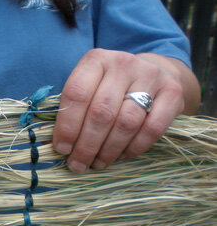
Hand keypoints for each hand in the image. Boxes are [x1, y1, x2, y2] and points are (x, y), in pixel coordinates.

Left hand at [53, 49, 198, 172]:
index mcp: (96, 60)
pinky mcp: (172, 93)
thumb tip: (52, 145)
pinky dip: (134, 148)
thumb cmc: (108, 87)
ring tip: (97, 164)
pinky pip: (152, 128)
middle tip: (77, 165)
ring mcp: (150, 76)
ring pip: (126, 123)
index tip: (62, 149)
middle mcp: (123, 63)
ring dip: (108, 150)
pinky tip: (122, 156)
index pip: (76, 94)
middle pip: (101, 112)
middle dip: (86, 145)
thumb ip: (71, 109)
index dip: (66, 126)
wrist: (155, 73)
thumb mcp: (88, 87)